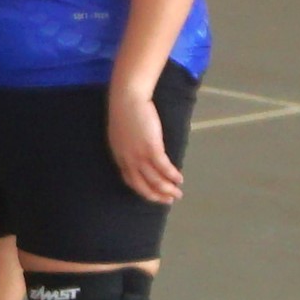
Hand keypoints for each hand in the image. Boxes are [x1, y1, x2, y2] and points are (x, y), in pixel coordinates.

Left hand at [109, 77, 185, 204]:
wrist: (127, 99)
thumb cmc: (124, 112)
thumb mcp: (121, 135)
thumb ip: (127, 148)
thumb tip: (139, 155)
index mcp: (120, 158)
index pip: (131, 181)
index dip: (144, 191)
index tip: (154, 196)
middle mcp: (128, 161)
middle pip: (144, 186)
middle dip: (158, 195)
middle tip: (169, 200)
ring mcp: (140, 156)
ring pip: (155, 180)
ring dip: (168, 189)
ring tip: (178, 193)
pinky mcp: (152, 149)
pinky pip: (164, 167)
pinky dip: (173, 175)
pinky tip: (179, 179)